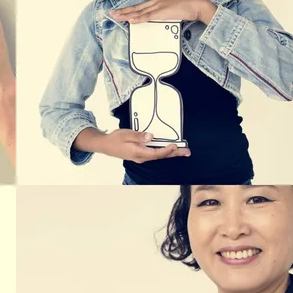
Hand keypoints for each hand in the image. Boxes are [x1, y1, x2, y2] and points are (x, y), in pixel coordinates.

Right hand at [75, 128, 190, 162]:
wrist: (105, 145)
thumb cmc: (115, 140)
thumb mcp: (125, 134)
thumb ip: (138, 136)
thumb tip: (150, 136)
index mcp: (137, 153)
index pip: (156, 153)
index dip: (166, 150)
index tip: (175, 145)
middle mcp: (141, 157)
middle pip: (160, 156)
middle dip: (175, 154)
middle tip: (187, 152)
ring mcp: (141, 157)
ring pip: (159, 156)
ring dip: (171, 153)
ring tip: (182, 151)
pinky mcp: (141, 155)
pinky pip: (155, 154)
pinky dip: (164, 152)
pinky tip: (170, 150)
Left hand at [110, 0, 216, 24]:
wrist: (196, 5)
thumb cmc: (187, 8)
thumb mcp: (171, 11)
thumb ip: (162, 14)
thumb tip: (156, 20)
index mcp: (157, 1)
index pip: (140, 7)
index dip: (129, 9)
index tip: (119, 12)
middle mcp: (155, 2)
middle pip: (136, 8)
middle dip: (122, 11)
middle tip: (111, 13)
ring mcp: (158, 6)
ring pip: (138, 11)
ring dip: (126, 15)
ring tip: (115, 17)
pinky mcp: (162, 12)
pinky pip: (147, 16)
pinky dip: (138, 18)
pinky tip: (130, 20)